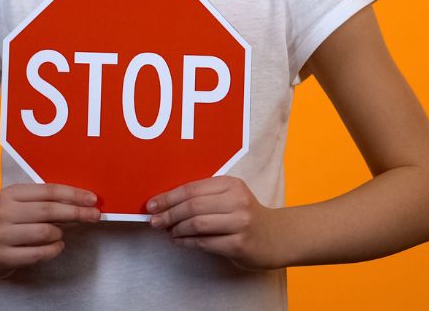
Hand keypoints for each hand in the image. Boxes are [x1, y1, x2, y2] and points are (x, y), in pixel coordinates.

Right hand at [0, 182, 100, 278]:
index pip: (48, 191)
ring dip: (60, 233)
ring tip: (61, 234)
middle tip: (94, 215)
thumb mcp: (17, 203)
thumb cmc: (5, 220)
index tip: (92, 199)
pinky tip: (57, 246)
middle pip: (49, 210)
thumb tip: (79, 203)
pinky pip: (37, 253)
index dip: (73, 194)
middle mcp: (5, 212)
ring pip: (45, 232)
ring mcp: (2, 235)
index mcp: (10, 193)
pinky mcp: (3, 256)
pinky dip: (53, 250)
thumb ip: (43, 202)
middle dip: (75, 213)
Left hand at [146, 176, 282, 270]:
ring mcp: (239, 222)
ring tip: (167, 231)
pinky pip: (204, 242)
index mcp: (231, 184)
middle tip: (154, 221)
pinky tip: (178, 241)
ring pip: (197, 224)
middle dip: (168, 213)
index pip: (192, 188)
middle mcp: (237, 200)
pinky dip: (186, 242)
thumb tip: (167, 203)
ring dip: (176, 229)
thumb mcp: (230, 197)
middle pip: (192, 206)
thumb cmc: (245, 215)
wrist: (276, 237)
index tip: (152, 204)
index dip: (168, 196)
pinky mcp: (239, 244)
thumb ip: (205, 196)